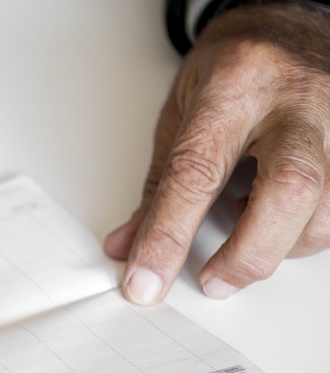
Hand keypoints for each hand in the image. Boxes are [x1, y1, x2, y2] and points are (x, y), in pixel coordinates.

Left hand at [104, 3, 329, 303]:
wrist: (288, 24)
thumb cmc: (234, 66)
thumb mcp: (180, 112)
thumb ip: (158, 184)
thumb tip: (128, 247)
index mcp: (236, 84)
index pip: (197, 171)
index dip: (168, 235)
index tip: (146, 280)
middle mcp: (299, 98)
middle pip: (288, 190)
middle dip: (248, 254)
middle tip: (212, 281)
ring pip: (325, 211)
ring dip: (279, 245)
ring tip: (247, 232)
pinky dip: (306, 232)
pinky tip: (280, 217)